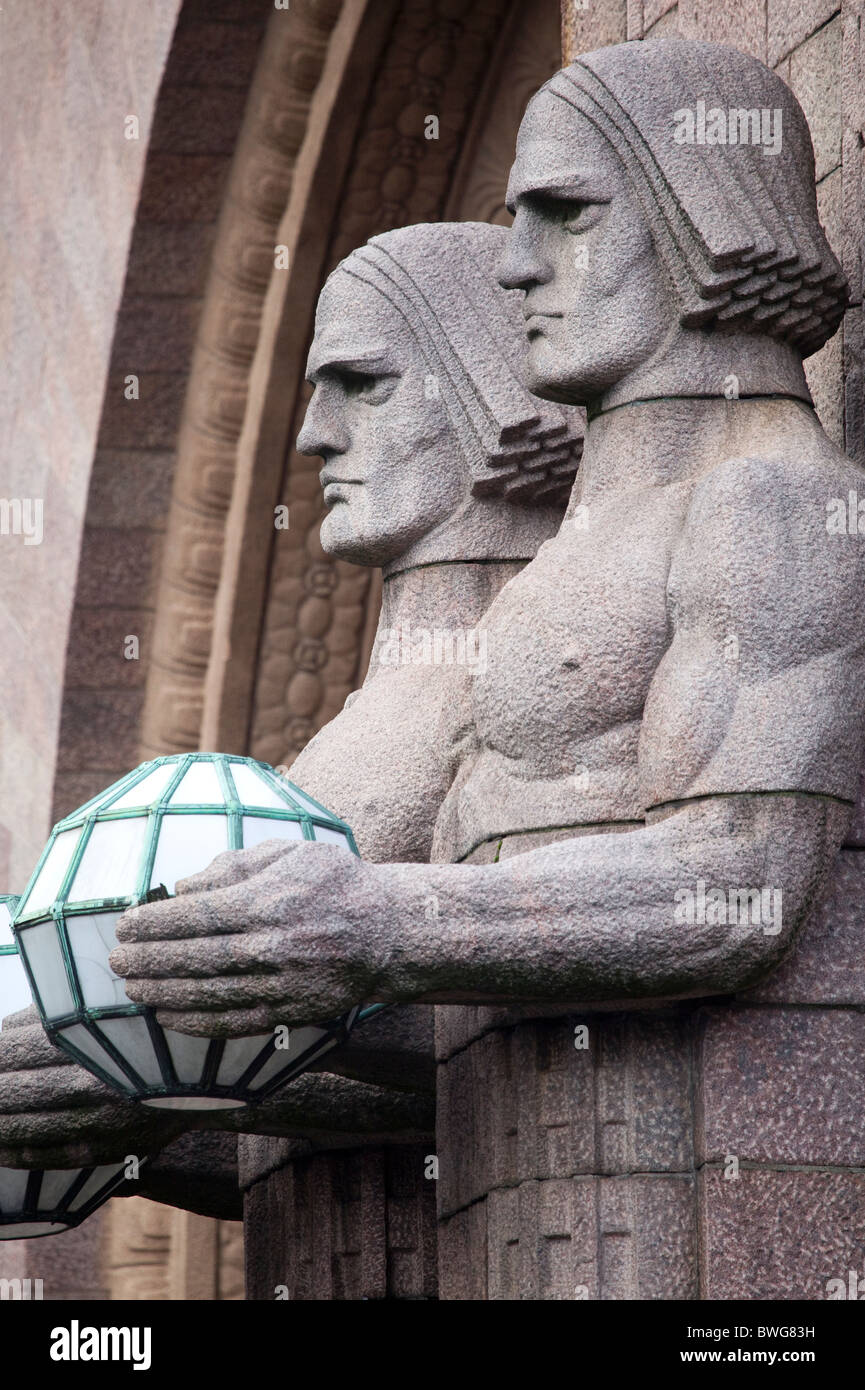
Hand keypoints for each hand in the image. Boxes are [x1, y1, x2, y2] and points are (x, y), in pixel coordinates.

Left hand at [0, 1009, 187, 1167]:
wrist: (201, 1074)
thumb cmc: (145, 1030)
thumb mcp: (105, 1007)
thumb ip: (53, 1015)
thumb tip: (0, 1034)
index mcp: (92, 1041)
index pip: (20, 1049)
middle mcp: (96, 1083)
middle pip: (19, 1089)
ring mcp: (101, 1121)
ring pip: (30, 1125)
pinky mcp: (108, 1149)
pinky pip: (52, 1156)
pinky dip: (19, 1152)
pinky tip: (1, 1146)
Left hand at [111, 838, 394, 1036]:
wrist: (388, 931)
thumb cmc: (333, 883)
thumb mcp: (291, 853)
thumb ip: (236, 866)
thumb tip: (183, 887)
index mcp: (268, 902)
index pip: (195, 915)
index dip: (153, 923)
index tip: (126, 923)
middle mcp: (273, 946)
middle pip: (194, 957)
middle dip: (148, 959)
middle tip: (117, 958)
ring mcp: (282, 984)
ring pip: (208, 994)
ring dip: (163, 992)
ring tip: (133, 987)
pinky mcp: (291, 1012)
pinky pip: (233, 1022)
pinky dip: (195, 1022)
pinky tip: (168, 1015)